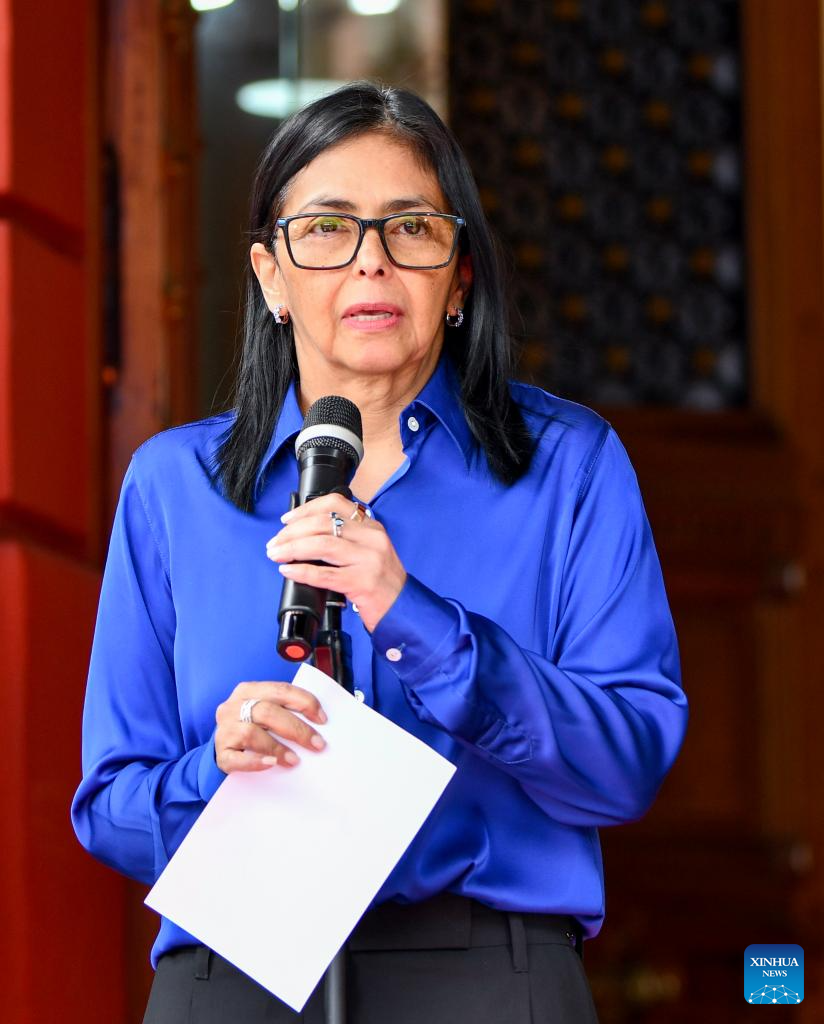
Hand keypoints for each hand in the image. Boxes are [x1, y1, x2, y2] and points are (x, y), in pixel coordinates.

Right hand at [215, 681, 327, 772]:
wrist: (225, 748)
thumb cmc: (251, 726)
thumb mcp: (263, 710)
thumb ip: (283, 710)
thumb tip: (318, 722)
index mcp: (248, 690)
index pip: (281, 690)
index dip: (304, 703)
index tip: (322, 719)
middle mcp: (233, 706)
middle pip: (268, 712)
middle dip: (297, 729)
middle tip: (317, 744)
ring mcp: (225, 729)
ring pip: (252, 734)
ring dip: (277, 748)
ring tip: (295, 760)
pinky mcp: (221, 753)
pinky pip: (236, 758)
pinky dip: (255, 761)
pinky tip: (271, 764)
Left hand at [266, 493, 406, 632]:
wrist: (403, 609)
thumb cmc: (381, 583)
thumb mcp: (369, 551)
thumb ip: (346, 539)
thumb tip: (304, 536)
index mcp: (372, 527)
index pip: (335, 504)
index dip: (306, 509)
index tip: (287, 520)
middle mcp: (372, 539)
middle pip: (323, 523)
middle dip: (292, 532)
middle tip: (275, 542)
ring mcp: (369, 560)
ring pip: (322, 544)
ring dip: (292, 548)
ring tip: (276, 554)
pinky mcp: (363, 583)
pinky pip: (324, 574)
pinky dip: (302, 571)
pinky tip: (289, 571)